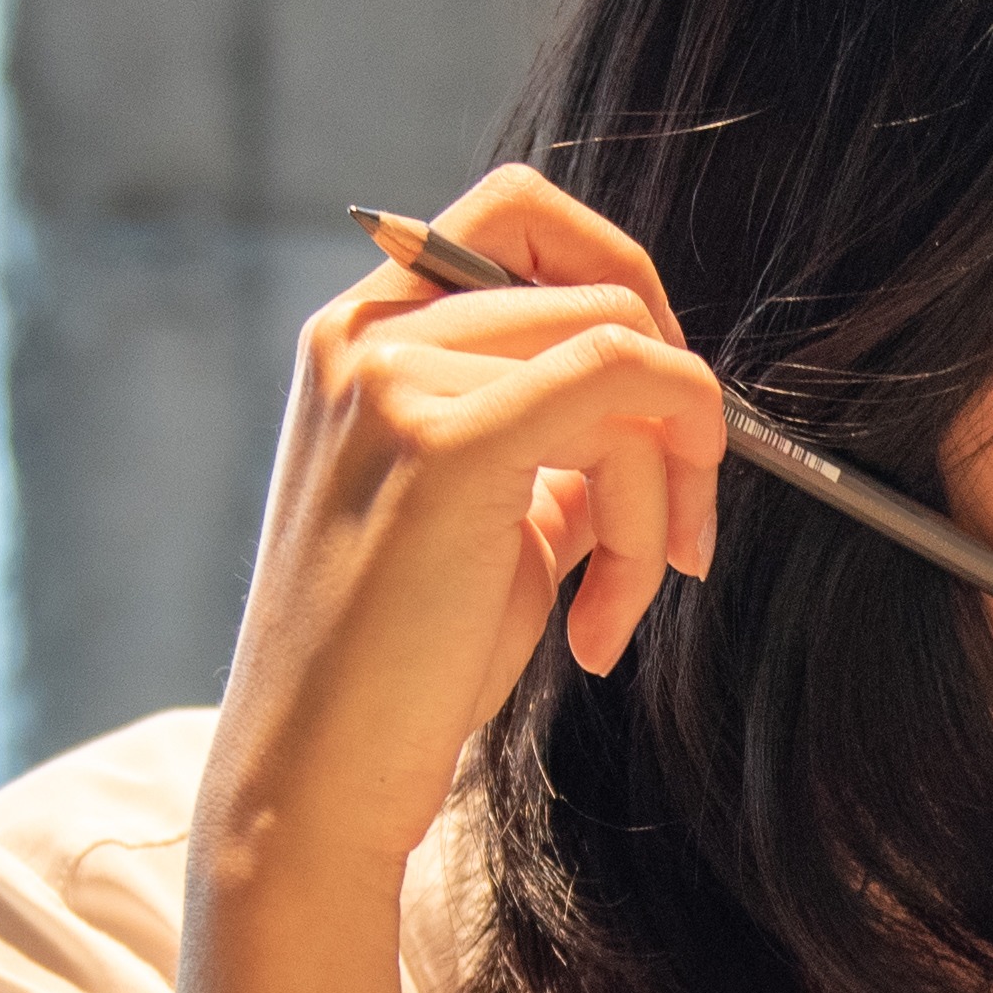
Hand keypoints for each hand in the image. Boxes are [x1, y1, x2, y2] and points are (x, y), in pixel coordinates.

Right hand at [196, 163, 733, 882]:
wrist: (314, 780)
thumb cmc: (402, 667)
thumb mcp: (488, 520)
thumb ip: (557, 438)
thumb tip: (669, 403)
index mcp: (361, 336)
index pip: (518, 213)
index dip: (622, 280)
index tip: (659, 407)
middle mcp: (366, 334)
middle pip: (600, 289)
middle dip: (677, 411)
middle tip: (675, 531)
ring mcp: (397, 378)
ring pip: (627, 354)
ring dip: (663, 489)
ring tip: (616, 605)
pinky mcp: (446, 441)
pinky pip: (626, 383)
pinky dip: (661, 491)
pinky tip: (604, 613)